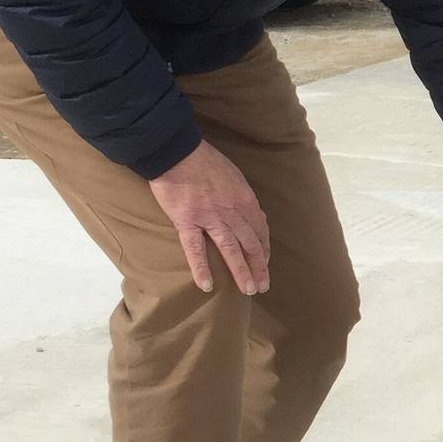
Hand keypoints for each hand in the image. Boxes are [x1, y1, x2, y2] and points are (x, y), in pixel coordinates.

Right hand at [149, 140, 268, 294]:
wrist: (177, 152)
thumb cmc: (205, 160)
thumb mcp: (234, 175)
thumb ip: (242, 196)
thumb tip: (251, 212)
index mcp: (245, 200)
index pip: (260, 230)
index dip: (264, 248)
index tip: (265, 262)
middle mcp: (232, 212)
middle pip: (251, 244)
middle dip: (260, 267)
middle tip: (263, 285)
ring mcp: (210, 218)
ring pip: (231, 250)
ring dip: (242, 272)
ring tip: (248, 290)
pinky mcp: (187, 222)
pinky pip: (195, 250)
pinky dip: (202, 269)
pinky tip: (207, 285)